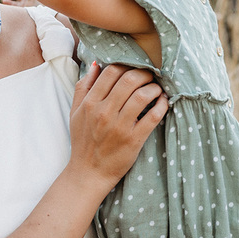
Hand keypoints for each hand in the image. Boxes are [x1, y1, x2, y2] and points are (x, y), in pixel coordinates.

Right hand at [67, 63, 166, 192]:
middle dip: (144, 73)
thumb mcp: (75, 112)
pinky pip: (153, 117)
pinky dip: (162, 105)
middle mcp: (104, 113)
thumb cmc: (83, 141)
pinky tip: (163, 101)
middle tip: (150, 75)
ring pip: (142, 96)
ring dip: (154, 88)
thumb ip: (83, 87)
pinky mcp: (133, 140)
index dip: (126, 64)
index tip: (134, 67)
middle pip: (129, 80)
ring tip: (156, 88)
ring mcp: (120, 127)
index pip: (111, 72)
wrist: (89, 172)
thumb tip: (96, 64)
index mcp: (90, 103)